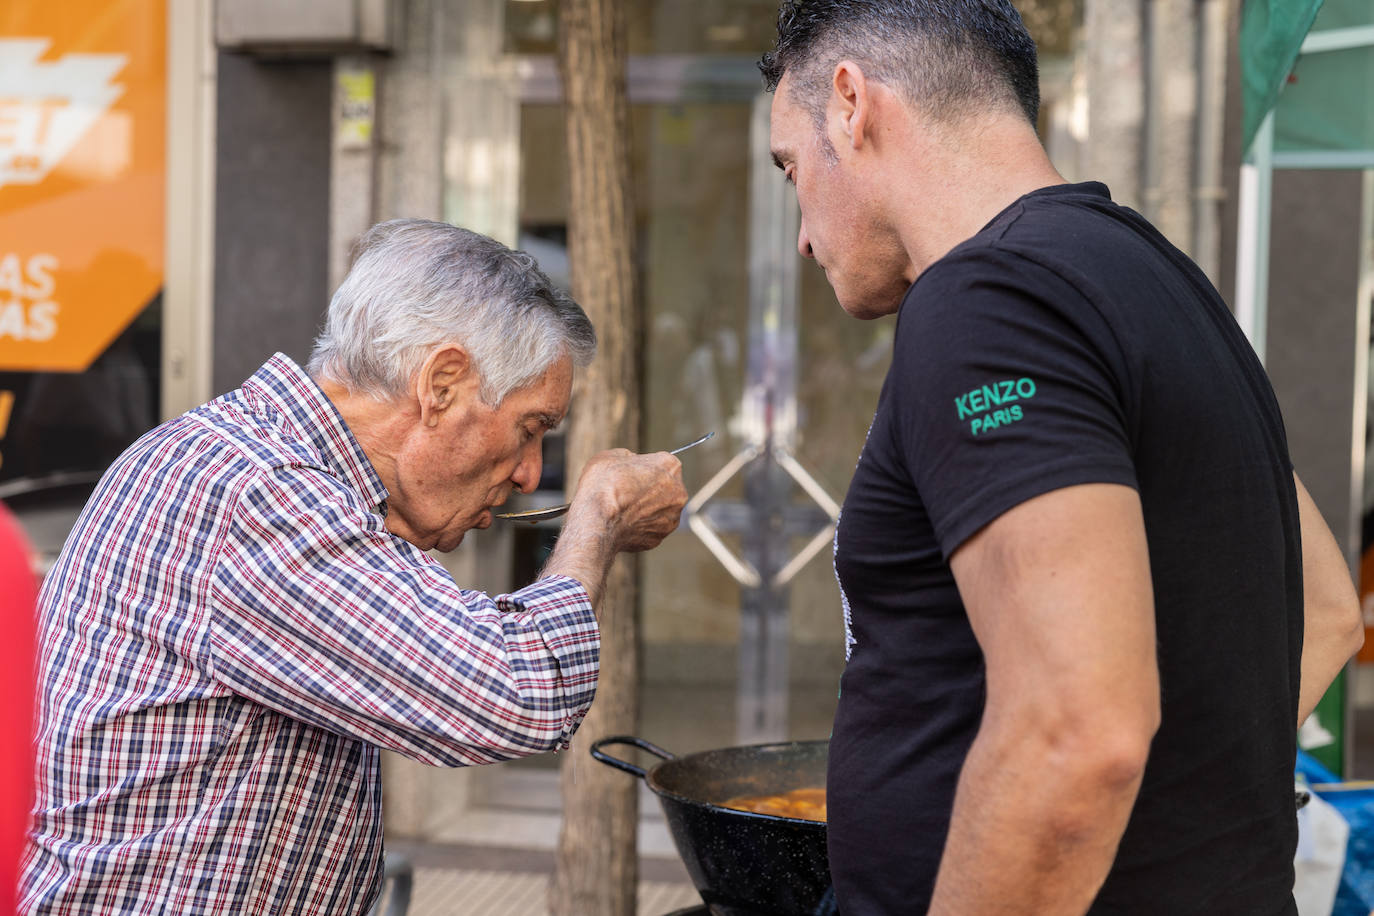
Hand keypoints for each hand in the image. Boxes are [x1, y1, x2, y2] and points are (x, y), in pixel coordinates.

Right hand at [565, 448, 687, 552]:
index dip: (643, 467)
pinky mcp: (660, 537)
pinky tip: (623, 523)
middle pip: (665, 487)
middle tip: (625, 492)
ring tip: (622, 509)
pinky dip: (639, 526)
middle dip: (649, 488)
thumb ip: (629, 457)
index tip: (629, 473)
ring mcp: (672, 517)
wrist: (596, 521)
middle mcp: (678, 492)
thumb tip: (630, 464)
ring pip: (659, 509)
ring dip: (645, 508)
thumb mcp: (611, 456)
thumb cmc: (603, 485)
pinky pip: (651, 528)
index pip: (661, 462)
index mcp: (670, 466)